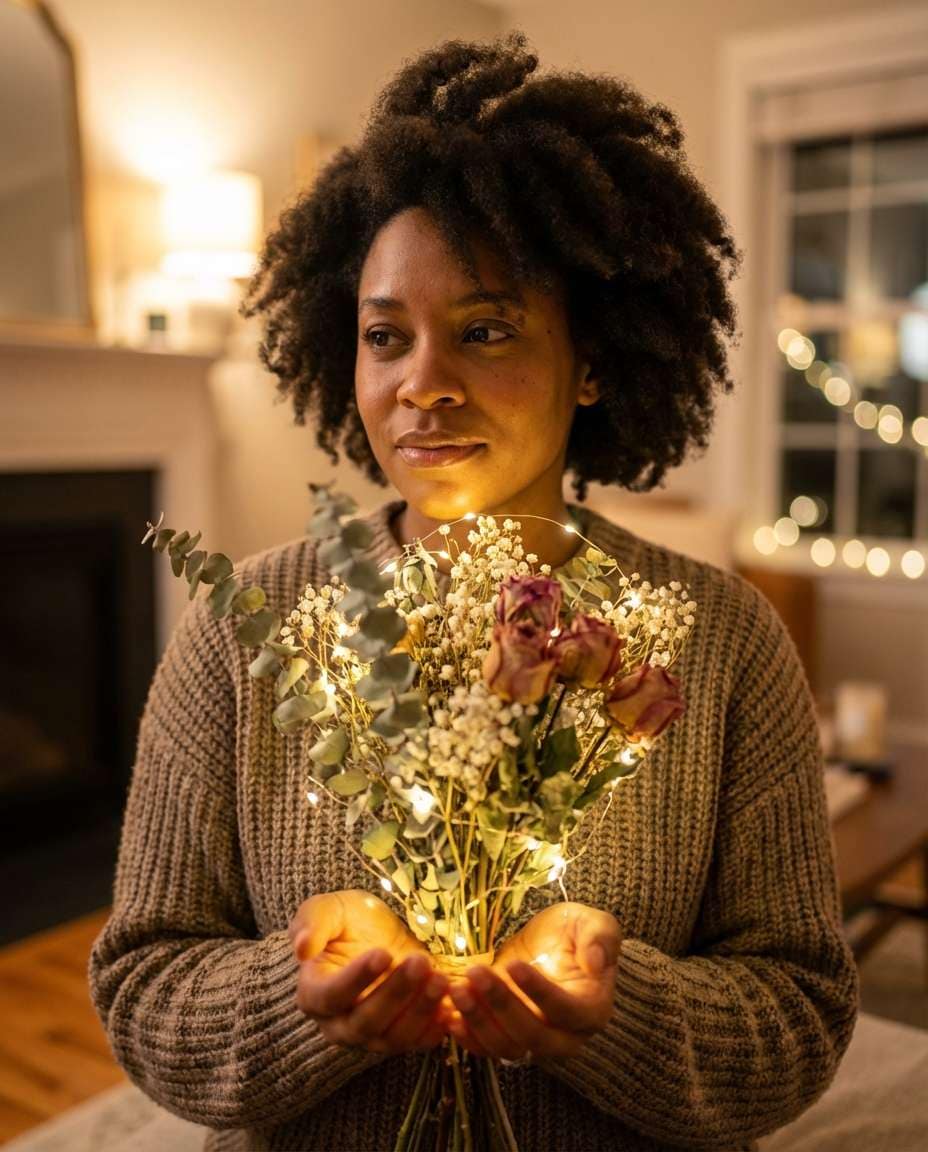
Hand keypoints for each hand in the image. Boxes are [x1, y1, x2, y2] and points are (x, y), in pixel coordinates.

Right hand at [288, 889, 449, 1054]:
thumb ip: (313, 923)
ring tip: (441, 978)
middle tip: (420, 962)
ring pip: (394, 1036)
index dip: (356, 979)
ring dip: (420, 1009)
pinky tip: (451, 1005)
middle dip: (396, 993)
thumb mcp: (329, 909)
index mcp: (314, 994)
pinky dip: (435, 1027)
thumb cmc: (348, 921)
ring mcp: (371, 1037)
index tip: (383, 953)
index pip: (330, 996)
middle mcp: (339, 1025)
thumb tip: (302, 948)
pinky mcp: (400, 1038)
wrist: (378, 937)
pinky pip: (417, 1043)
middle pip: (365, 1021)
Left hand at [447, 901, 621, 1061]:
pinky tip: (449, 1015)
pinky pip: (488, 1050)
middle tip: (475, 973)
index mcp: (592, 1009)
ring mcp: (535, 1042)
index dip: (539, 991)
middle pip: (533, 1035)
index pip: (565, 1009)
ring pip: (507, 1046)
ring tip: (457, 988)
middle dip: (501, 1005)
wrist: (552, 947)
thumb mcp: (592, 923)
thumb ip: (601, 938)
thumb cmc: (575, 932)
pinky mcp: (509, 1039)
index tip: (513, 964)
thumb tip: (597, 961)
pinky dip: (468, 1037)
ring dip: (479, 1020)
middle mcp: (566, 1036)